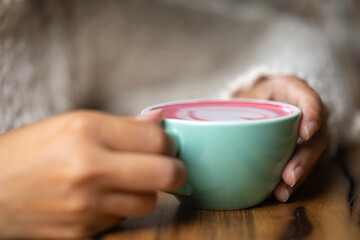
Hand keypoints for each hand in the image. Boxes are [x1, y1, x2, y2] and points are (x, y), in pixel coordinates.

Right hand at [0, 110, 184, 237]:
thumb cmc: (30, 151)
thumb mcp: (72, 123)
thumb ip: (122, 124)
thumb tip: (158, 121)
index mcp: (87, 131)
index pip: (156, 139)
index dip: (168, 143)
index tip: (166, 146)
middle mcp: (89, 169)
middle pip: (165, 174)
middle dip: (176, 171)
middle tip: (170, 167)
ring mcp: (86, 205)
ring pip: (149, 202)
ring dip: (147, 191)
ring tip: (129, 181)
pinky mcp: (82, 232)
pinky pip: (122, 219)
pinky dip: (121, 207)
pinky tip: (104, 197)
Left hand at [234, 75, 327, 201]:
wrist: (256, 105)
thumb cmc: (250, 99)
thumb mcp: (242, 96)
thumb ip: (229, 106)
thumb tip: (196, 124)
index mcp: (291, 90)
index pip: (308, 98)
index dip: (312, 113)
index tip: (305, 133)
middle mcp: (306, 111)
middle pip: (315, 134)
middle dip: (304, 157)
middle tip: (290, 175)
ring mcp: (308, 131)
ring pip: (311, 154)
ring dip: (299, 174)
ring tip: (283, 190)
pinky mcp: (302, 148)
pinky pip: (302, 165)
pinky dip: (292, 180)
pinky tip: (280, 192)